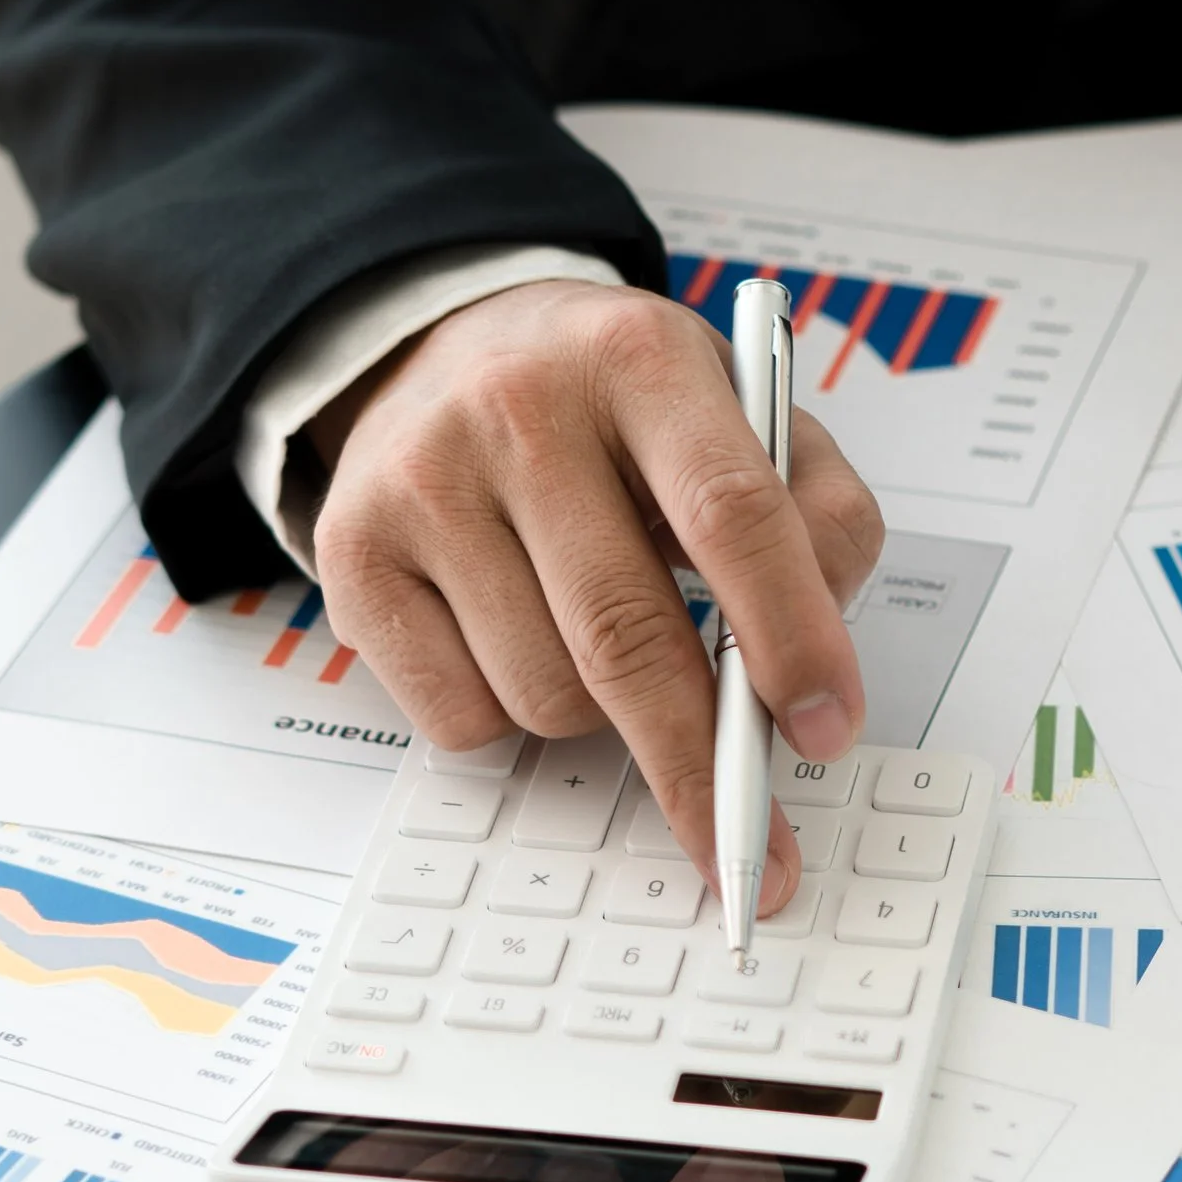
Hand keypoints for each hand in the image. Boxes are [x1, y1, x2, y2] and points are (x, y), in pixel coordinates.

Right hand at [307, 279, 883, 912]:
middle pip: (627, 636)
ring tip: (603, 642)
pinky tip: (522, 640)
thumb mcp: (745, 415)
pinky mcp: (354, 555)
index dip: (791, 638)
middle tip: (749, 832)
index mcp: (641, 359)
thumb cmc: (619, 407)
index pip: (732, 516)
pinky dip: (515, 720)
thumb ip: (819, 516)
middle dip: (700, 757)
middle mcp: (520, 409)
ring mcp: (424, 481)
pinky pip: (462, 718)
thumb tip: (820, 665)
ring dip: (602, 719)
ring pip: (547, 695)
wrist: (446, 349)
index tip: (827, 728)